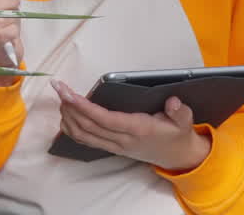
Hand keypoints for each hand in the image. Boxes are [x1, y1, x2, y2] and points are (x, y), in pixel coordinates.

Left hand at [51, 80, 211, 171]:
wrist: (177, 157)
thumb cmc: (176, 135)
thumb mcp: (184, 122)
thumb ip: (180, 112)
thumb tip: (173, 102)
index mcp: (137, 130)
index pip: (104, 119)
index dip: (83, 106)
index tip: (67, 92)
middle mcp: (122, 140)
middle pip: (88, 126)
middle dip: (69, 106)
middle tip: (58, 88)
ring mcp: (115, 146)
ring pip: (83, 135)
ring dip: (68, 117)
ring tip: (61, 97)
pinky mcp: (111, 148)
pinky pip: (86, 140)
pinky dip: (71, 128)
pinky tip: (65, 115)